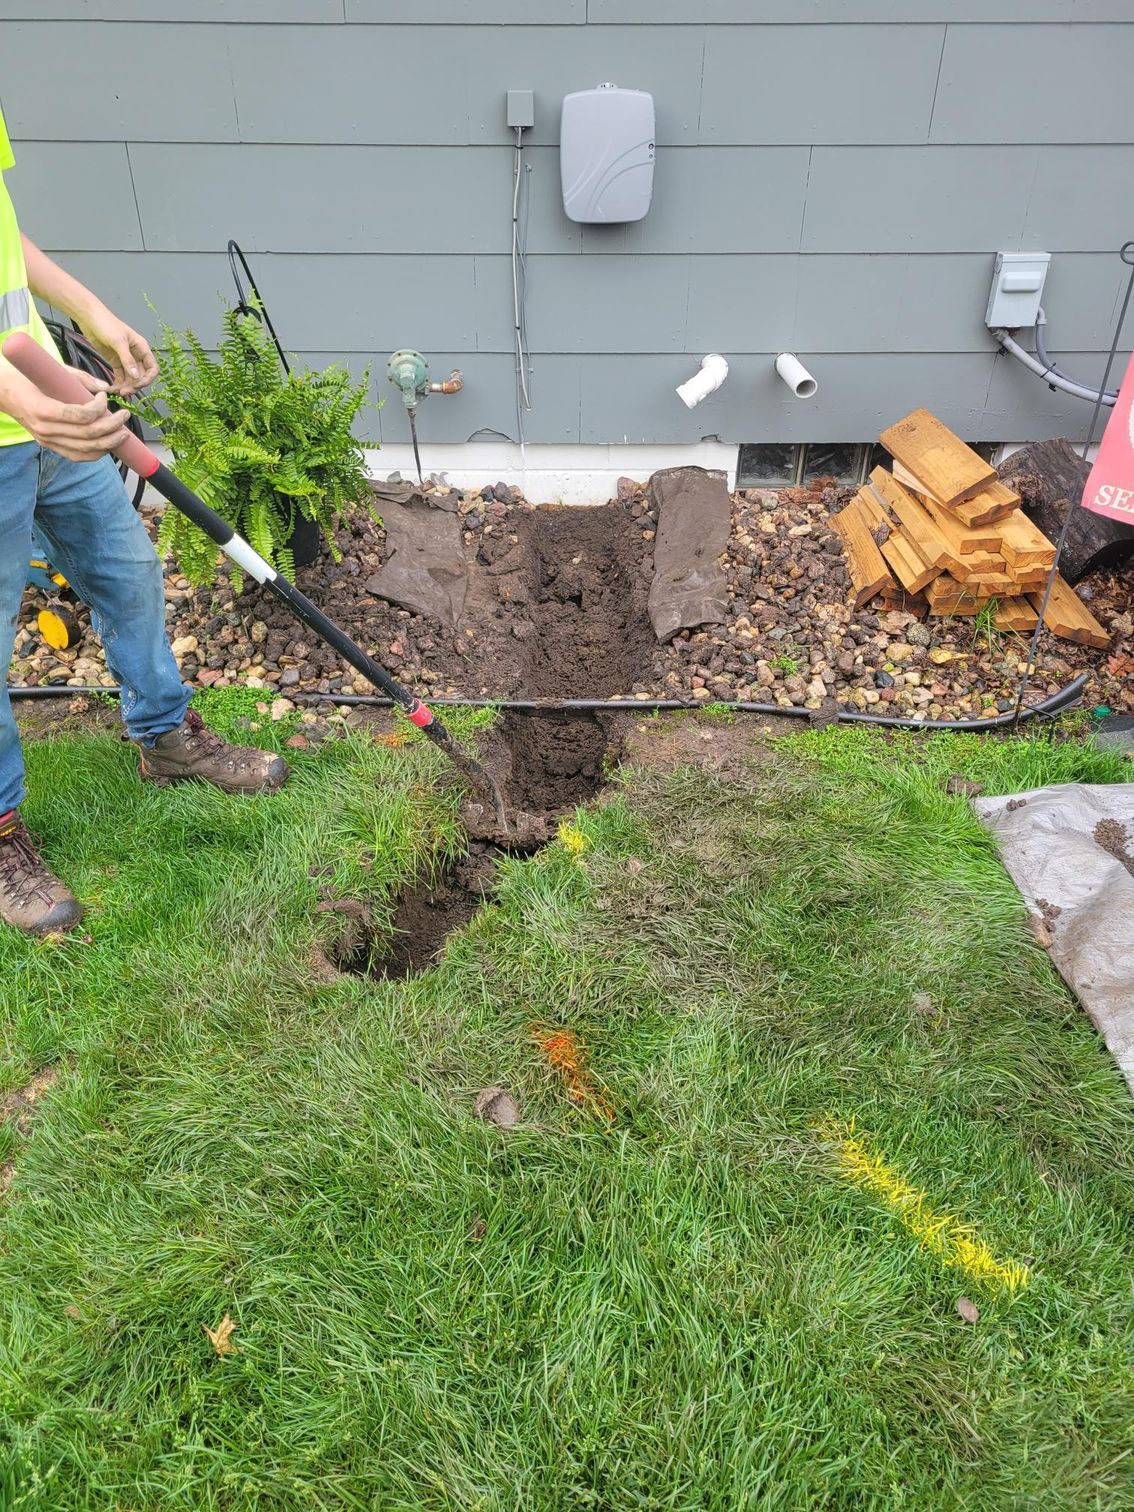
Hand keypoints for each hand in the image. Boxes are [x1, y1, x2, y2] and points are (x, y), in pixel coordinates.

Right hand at [14, 365, 131, 460]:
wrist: (4, 393)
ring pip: (86, 450)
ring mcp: (48, 441)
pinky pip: (77, 456)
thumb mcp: (53, 371)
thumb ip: (80, 378)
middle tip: (124, 416)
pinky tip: (108, 444)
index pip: (81, 416)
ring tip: (123, 433)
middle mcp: (46, 430)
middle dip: (112, 427)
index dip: (99, 408)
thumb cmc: (28, 378)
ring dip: (109, 442)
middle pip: (88, 435)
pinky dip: (96, 453)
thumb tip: (106, 387)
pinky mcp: (50, 446)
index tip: (105, 397)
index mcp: (43, 410)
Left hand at [75, 303, 157, 394]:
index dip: (148, 378)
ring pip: (131, 378)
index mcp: (141, 348)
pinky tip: (113, 388)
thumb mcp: (118, 342)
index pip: (152, 368)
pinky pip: (121, 376)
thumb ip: (127, 359)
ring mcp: (126, 359)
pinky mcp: (115, 361)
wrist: (89, 318)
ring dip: (127, 386)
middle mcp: (136, 355)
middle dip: (135, 385)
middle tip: (125, 392)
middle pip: (141, 375)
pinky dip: (118, 383)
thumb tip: (136, 377)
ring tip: (118, 392)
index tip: (138, 385)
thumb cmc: (105, 323)